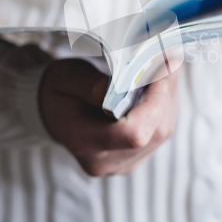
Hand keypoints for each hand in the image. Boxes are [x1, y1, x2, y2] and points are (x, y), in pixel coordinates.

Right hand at [39, 59, 178, 175]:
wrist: (53, 113)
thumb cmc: (59, 93)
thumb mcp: (66, 78)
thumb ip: (92, 83)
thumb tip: (124, 84)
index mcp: (85, 143)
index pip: (133, 134)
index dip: (154, 101)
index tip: (159, 70)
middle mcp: (110, 161)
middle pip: (155, 131)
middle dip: (165, 92)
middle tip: (167, 59)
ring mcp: (127, 162)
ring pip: (164, 129)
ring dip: (169, 96)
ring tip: (164, 67)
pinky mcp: (139, 154)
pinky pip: (162, 129)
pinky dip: (165, 103)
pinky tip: (161, 83)